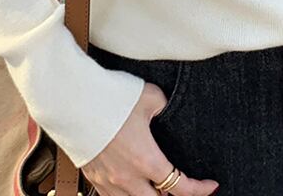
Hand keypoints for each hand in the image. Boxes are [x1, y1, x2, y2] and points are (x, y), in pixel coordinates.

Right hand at [80, 81, 219, 195]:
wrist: (72, 101)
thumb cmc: (110, 98)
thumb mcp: (149, 96)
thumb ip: (164, 106)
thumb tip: (167, 110)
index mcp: (146, 160)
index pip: (180, 187)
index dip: (199, 190)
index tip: (211, 186)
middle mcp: (127, 178)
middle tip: (182, 187)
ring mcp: (107, 180)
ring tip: (156, 188)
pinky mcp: (92, 176)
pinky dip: (125, 195)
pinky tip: (129, 186)